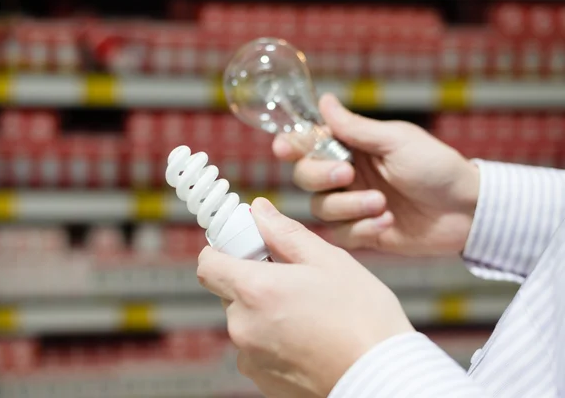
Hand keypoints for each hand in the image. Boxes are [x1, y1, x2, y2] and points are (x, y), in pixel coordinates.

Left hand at [197, 198, 413, 397]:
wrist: (383, 377)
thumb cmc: (364, 319)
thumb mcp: (328, 261)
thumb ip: (285, 233)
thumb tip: (259, 211)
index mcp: (256, 290)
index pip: (208, 263)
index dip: (225, 249)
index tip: (249, 246)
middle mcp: (244, 326)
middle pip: (229, 290)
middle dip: (254, 279)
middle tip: (292, 278)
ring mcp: (251, 357)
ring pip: (246, 319)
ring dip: (265, 310)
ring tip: (307, 311)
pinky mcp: (262, 380)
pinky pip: (257, 347)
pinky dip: (274, 338)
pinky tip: (307, 336)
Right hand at [273, 94, 479, 255]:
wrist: (466, 211)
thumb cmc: (436, 167)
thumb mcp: (397, 141)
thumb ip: (356, 128)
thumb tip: (325, 100)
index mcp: (352, 148)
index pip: (309, 145)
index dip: (292, 146)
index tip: (284, 148)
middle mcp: (346, 177)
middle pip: (304, 178)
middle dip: (321, 177)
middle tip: (348, 175)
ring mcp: (352, 206)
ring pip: (320, 209)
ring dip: (349, 207)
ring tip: (382, 204)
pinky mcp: (362, 234)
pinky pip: (340, 235)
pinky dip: (362, 230)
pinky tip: (387, 223)